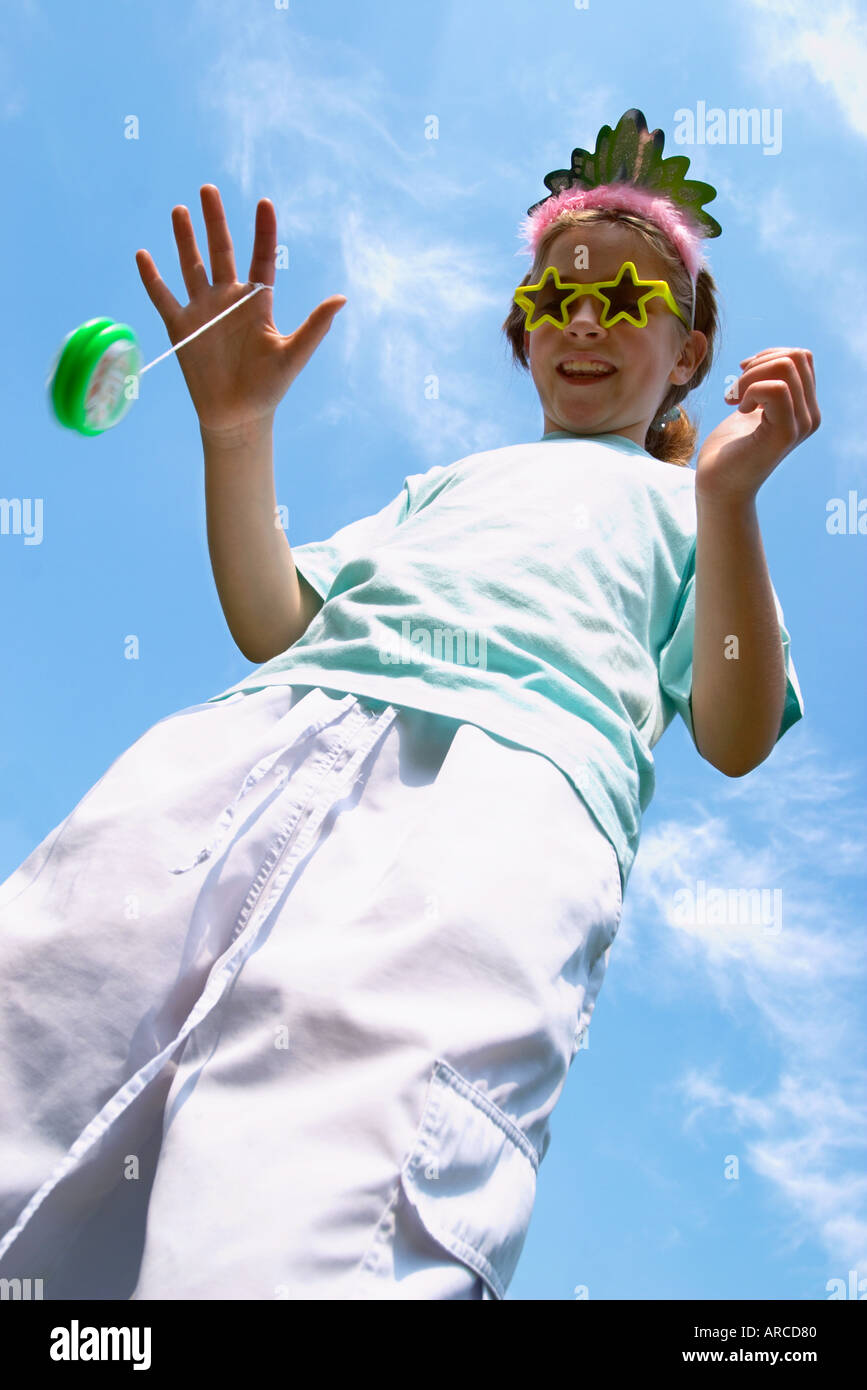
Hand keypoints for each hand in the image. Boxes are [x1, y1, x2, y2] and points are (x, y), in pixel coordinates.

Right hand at [135, 184, 345, 436]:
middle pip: (221, 252)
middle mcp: (229, 300)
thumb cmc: (268, 387)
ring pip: (191, 266)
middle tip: (208, 188)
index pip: (261, 259)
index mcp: (257, 303)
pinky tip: (143, 254)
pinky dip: (152, 277)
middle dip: (215, 221)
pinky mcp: (181, 327)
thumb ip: (315, 326)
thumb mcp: (293, 355)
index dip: (263, 232)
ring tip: (180, 210)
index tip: (265, 202)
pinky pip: (163, 297)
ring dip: (184, 239)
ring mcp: (203, 311)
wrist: (237, 416)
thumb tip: (342, 298)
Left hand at [695, 347, 820, 501]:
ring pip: (786, 367)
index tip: (742, 379)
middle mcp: (810, 416)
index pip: (801, 357)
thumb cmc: (728, 448)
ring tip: (735, 400)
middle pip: (796, 357)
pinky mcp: (786, 433)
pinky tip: (739, 410)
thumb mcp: (752, 406)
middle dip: (758, 365)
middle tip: (735, 391)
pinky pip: (775, 388)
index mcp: (805, 408)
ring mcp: (801, 425)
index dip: (767, 357)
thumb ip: (767, 384)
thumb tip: (769, 356)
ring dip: (750, 378)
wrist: (718, 485)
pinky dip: (750, 391)